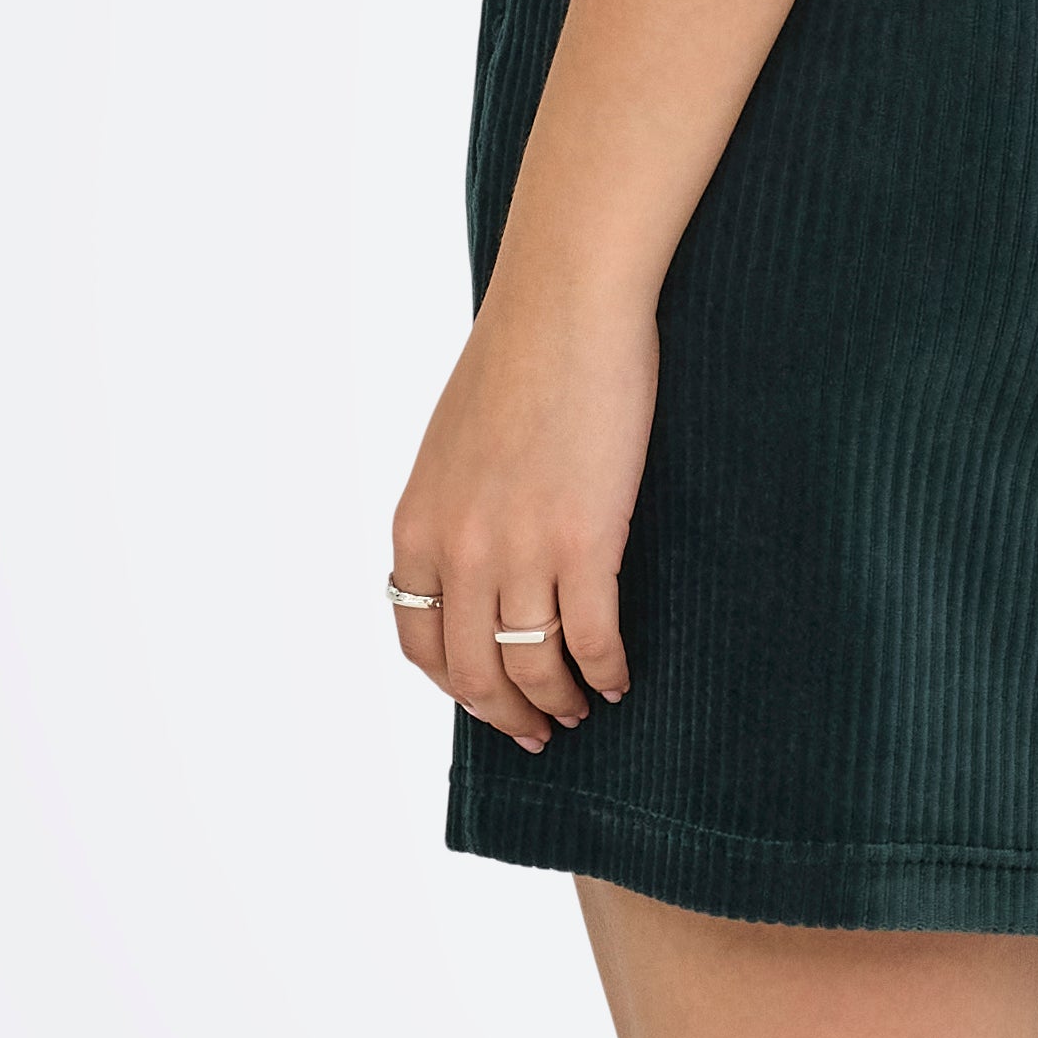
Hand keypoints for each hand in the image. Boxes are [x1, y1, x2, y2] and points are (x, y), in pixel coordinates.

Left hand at [386, 266, 651, 755]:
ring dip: (560, 700)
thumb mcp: (452, 450)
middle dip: (508, 713)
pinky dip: (607, 670)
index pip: (420, 644)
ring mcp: (518, 550)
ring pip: (532, 664)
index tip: (488, 700)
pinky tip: (620, 676)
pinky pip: (590, 637)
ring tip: (584, 707)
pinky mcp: (582, 541)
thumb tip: (478, 571)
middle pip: (474, 672)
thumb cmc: (517, 362)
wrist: (563, 308)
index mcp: (417, 528)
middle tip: (539, 729)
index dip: (456, 687)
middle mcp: (456, 550)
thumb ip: (455, 516)